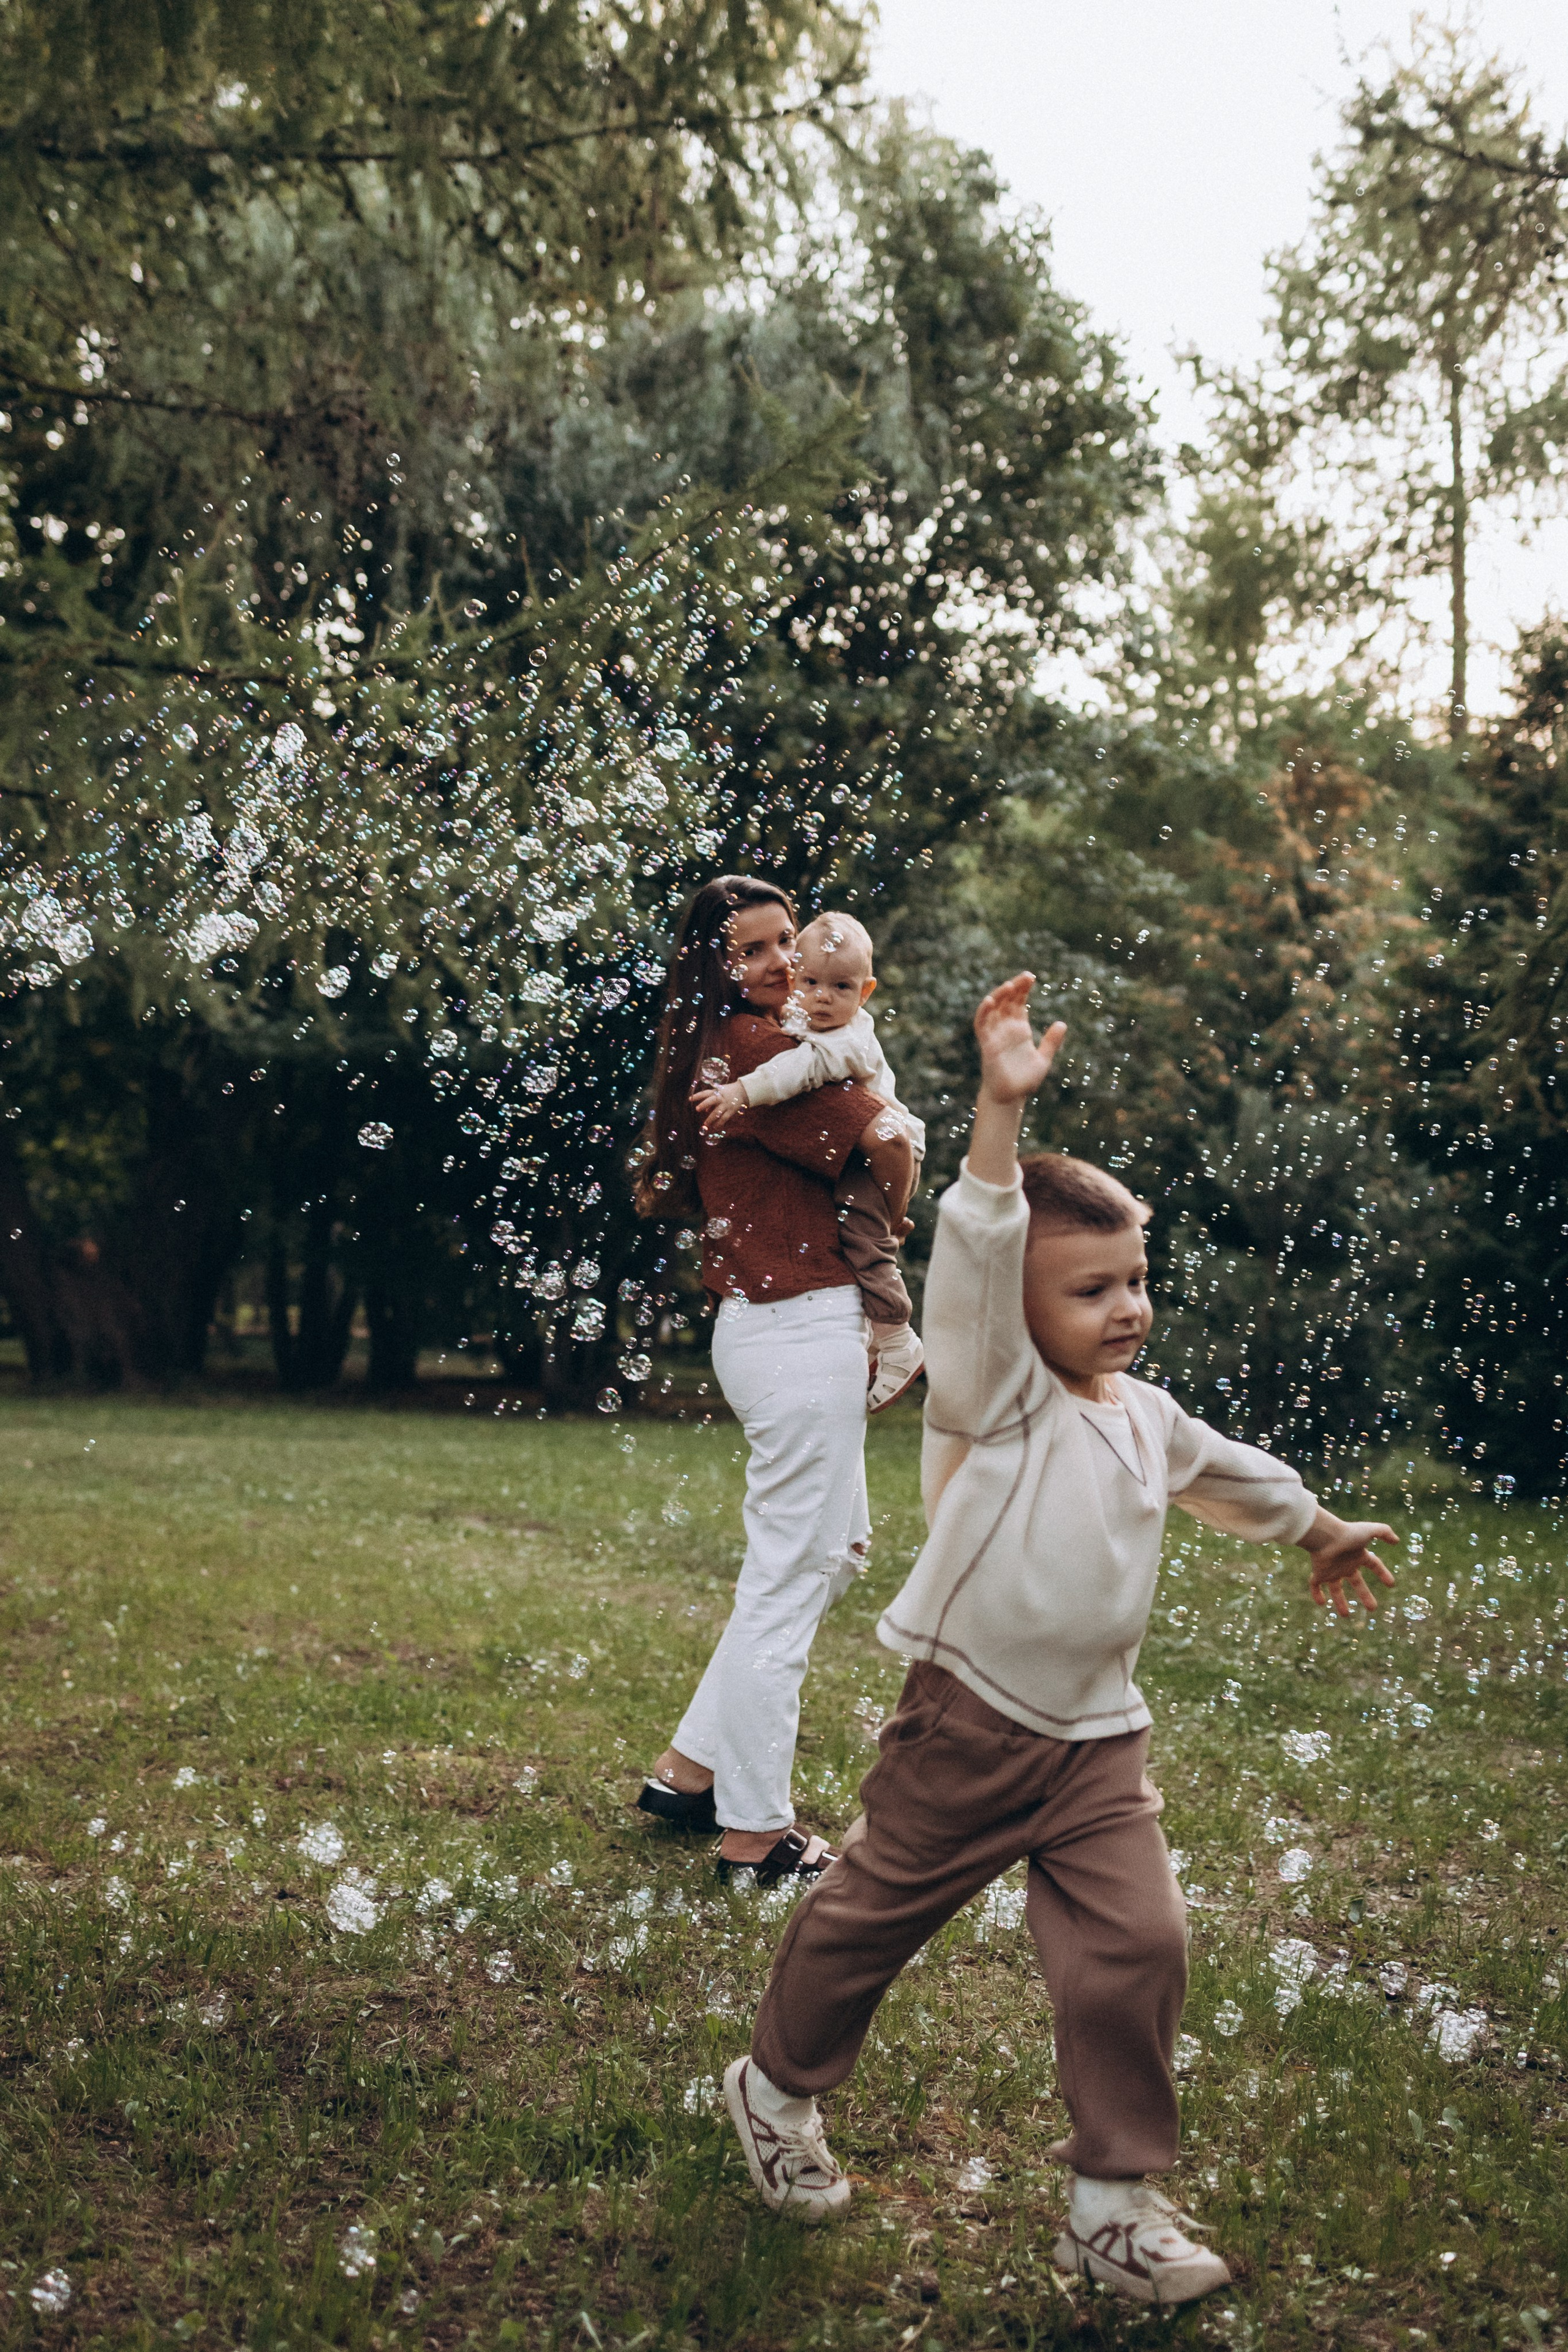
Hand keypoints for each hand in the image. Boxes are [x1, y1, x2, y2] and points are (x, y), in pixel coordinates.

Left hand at [692, 1081, 746, 1131]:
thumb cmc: (727, 1092)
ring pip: (717, 1112)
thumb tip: (705, 1110)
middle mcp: (720, 1098)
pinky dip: (719, 1123)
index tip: (690, 1099)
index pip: (705, 1093)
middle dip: (704, 1104)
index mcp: (716, 1092)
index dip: (697, 1096)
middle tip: (697, 1109)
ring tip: (705, 1124)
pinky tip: (715, 1127)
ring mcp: (726, 1104)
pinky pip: (724, 1118)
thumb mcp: (719, 1093)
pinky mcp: (731, 1111)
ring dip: (710, 1119)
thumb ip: (711, 1101)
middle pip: (711, 1100)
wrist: (743, 1091)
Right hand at [973, 972, 1066, 1105]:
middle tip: (1027, 976)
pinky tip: (991, 1001)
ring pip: (993, 1008)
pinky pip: (981, 1024)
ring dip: (999, 995)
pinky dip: (984, 1011)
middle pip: (1007, 1001)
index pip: (1019, 1003)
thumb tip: (1062, 1023)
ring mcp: (995, 1035)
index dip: (1023, 989)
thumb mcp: (1043, 1060)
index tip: (1031, 978)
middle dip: (1014, 986)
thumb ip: (1051, 1042)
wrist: (1010, 1098)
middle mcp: (1006, 1029)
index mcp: (1020, 1030)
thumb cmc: (1024, 1081)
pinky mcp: (987, 1043)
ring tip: (1011, 986)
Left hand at [1299, 1510, 1397, 1617]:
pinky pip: (1315, 1585)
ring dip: (1340, 1602)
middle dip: (1365, 1595)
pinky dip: (1316, 1594)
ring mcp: (1331, 1569)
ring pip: (1336, 1588)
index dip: (1383, 1573)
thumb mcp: (1370, 1530)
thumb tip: (1396, 1541)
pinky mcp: (1319, 1573)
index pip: (1374, 1565)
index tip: (1391, 1584)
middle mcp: (1345, 1564)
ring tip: (1345, 1615)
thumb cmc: (1347, 1533)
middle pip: (1356, 1582)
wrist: (1324, 1535)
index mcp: (1358, 1555)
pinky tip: (1322, 1603)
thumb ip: (1385, 1532)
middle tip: (1372, 1608)